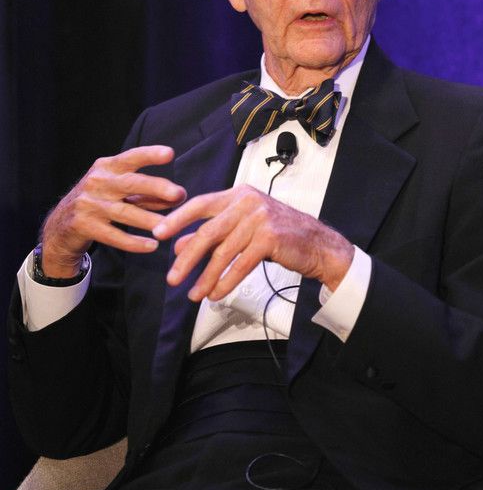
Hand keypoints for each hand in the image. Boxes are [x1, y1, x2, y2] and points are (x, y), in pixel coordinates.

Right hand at [41, 146, 185, 278]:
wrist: (60, 226)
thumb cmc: (99, 202)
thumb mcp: (119, 191)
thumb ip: (147, 193)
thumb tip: (180, 196)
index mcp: (107, 167)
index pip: (131, 158)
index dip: (150, 154)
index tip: (170, 154)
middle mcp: (97, 182)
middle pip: (131, 183)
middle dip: (156, 188)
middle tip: (179, 194)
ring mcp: (88, 204)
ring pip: (124, 212)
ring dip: (149, 220)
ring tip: (170, 227)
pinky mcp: (83, 226)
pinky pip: (113, 235)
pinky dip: (133, 242)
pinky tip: (151, 246)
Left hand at [152, 185, 353, 300]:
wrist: (316, 244)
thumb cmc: (278, 235)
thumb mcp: (243, 229)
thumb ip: (213, 233)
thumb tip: (181, 244)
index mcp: (238, 194)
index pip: (201, 204)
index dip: (178, 219)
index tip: (158, 234)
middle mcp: (248, 202)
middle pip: (208, 232)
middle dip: (187, 258)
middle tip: (171, 279)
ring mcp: (260, 218)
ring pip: (223, 252)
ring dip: (206, 277)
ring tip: (194, 295)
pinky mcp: (270, 238)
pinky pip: (241, 264)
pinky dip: (226, 281)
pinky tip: (216, 294)